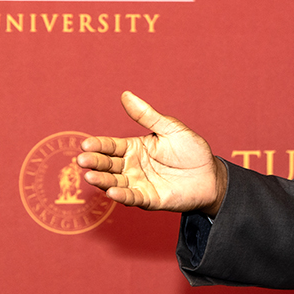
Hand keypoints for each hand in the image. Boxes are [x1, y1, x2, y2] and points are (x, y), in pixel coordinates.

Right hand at [76, 91, 226, 215]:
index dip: (98, 145)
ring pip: (114, 182)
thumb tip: (126, 95)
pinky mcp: (149, 199)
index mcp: (134, 148)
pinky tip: (112, 192)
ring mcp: (138, 184)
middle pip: (108, 165)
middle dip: (94, 163)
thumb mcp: (170, 129)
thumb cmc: (191, 150)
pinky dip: (122, 196)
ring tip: (90, 177)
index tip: (86, 144)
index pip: (111, 146)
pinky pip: (132, 198)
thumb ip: (147, 116)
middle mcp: (131, 167)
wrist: (211, 174)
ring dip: (102, 181)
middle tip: (82, 160)